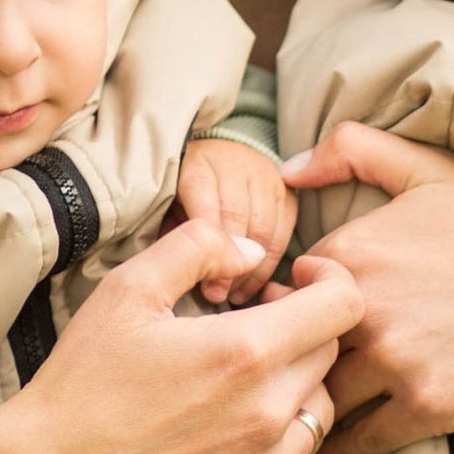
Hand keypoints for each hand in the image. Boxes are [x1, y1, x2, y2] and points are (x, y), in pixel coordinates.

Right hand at [0, 218, 355, 453]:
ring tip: (236, 383)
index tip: (295, 283)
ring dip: (292, 390)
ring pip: (317, 416)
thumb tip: (253, 251)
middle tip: (250, 328)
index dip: (328, 281)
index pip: (345, 306)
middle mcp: (268, 417)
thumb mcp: (128, 289)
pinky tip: (218, 434)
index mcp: (247, 353)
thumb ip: (200, 246)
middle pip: (330, 358)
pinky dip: (268, 445)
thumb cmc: (82, 381)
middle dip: (302, 332)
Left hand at [173, 136, 295, 303]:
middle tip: (220, 296)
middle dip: (230, 264)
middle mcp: (235, 165)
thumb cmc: (185, 193)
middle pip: (237, 218)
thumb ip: (174, 234)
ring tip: (237, 296)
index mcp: (198, 166)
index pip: (207, 210)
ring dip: (252, 269)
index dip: (208, 252)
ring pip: (264, 228)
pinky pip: (284, 232)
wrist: (218, 158)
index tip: (207, 288)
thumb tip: (178, 277)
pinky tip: (255, 284)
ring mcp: (265, 176)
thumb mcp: (168, 206)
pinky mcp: (286, 192)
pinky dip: (272, 263)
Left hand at [278, 122, 453, 453]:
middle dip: (280, 366)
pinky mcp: (429, 407)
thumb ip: (352, 150)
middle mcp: (365, 309)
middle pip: (291, 352)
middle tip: (273, 382)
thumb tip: (287, 170)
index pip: (282, 294)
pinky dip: (338, 452)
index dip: (280, 311)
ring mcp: (396, 362)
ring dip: (304, 411)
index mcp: (353, 252)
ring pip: (319, 400)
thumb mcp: (430, 170)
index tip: (280, 327)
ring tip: (292, 420)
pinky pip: (360, 442)